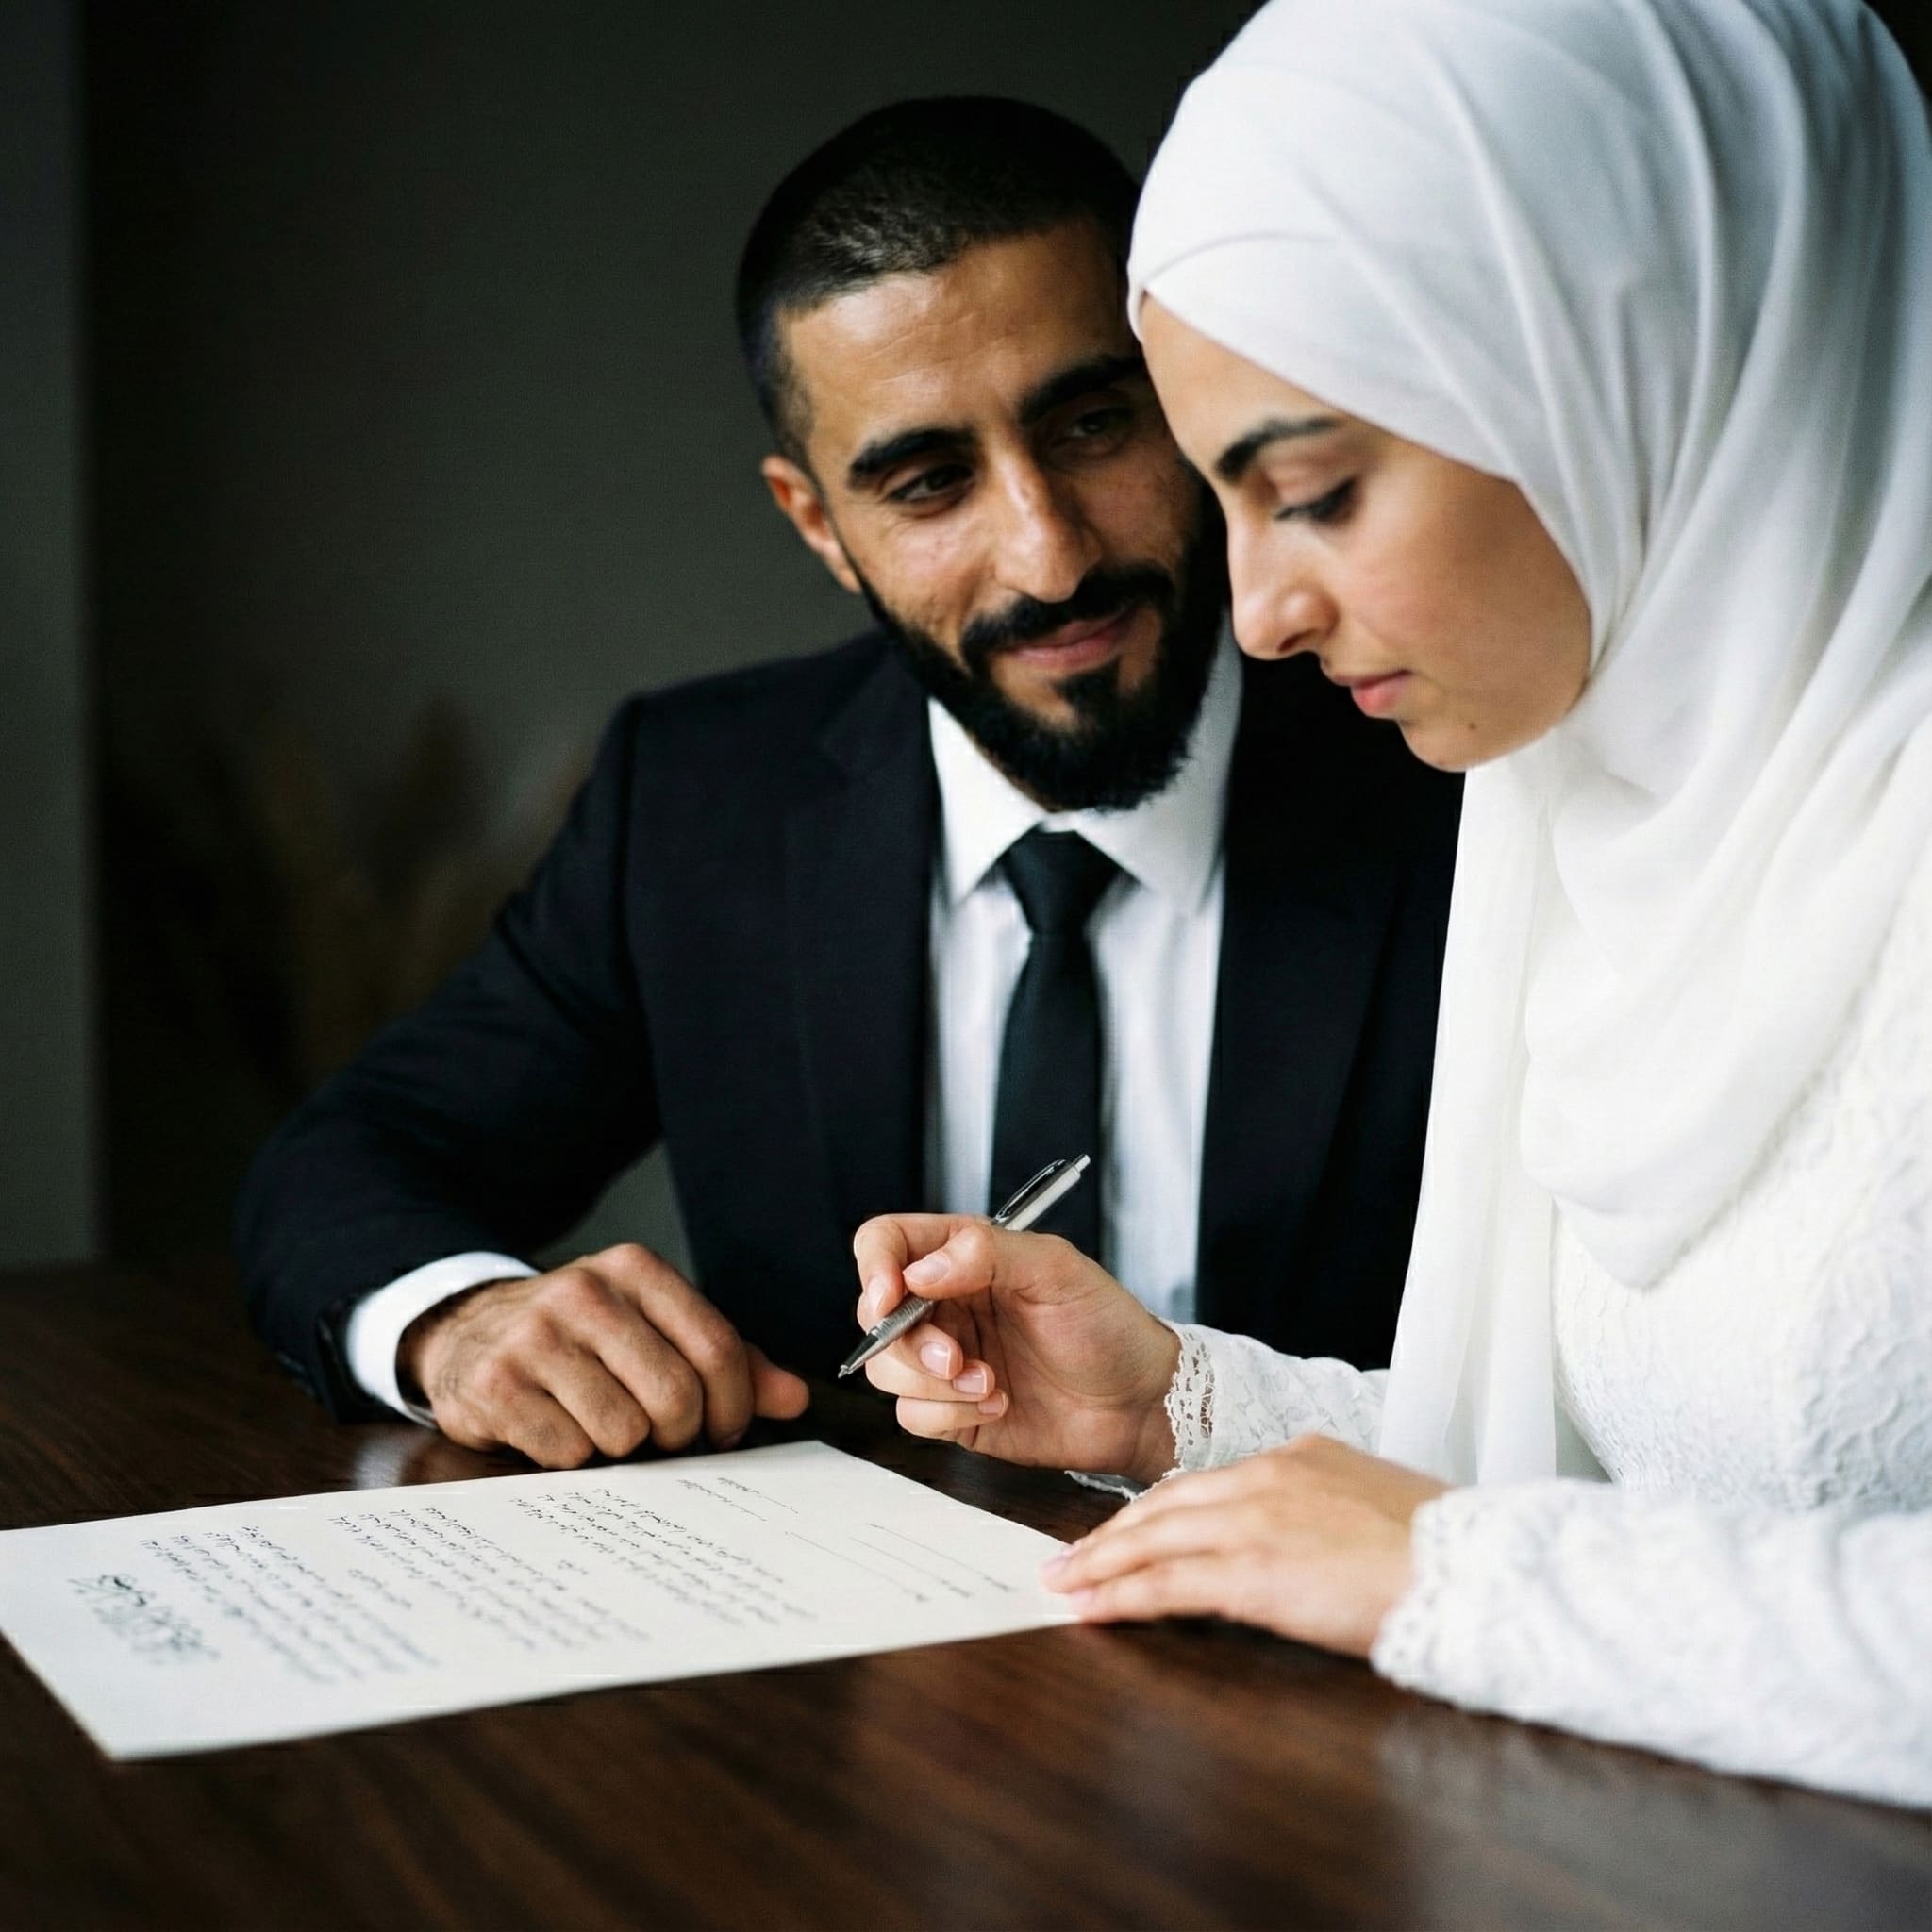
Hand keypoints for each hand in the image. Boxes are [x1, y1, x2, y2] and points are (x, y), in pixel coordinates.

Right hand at [399, 1243, 809, 1467]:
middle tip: (663, 1437)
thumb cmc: (582, 1339)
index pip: (716, 1348)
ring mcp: (533, 1336)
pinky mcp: (494, 1384)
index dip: (733, 1405)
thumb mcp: (653, 1328)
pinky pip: (568, 1452)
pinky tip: (556, 1428)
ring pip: (622, 1430)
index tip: (725, 1431)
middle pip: (675, 1395)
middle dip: (680, 1434)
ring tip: (602, 1423)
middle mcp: (583, 1292)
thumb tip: (793, 1397)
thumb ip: (727, 1359)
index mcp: (634, 1270)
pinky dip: (572, 1457)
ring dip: (621, 1447)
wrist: (469, 1334)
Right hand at [851, 1214, 1180, 1482]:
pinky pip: (913, 1415)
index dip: (874, 1266)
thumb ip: (987, 1252)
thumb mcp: (1056, 1270)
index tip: (889, 1295)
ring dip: (933, 1384)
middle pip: (875, 1316)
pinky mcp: (952, 1411)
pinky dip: (950, 1415)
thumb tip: (919, 1269)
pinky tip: (997, 1405)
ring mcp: (946, 1360)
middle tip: (955, 1358)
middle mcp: (946, 1306)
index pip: (887, 1243)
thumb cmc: (1108, 1326)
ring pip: (886, 1369)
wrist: (1139, 1403)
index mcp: (963, 1258)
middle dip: (908, 1342)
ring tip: (989, 1383)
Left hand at [1041, 1435, 1448, 1656]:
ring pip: (1154, 1539)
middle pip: (1166, 1504)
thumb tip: (1304, 1536)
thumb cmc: (1444, 1550)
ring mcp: (1256, 1521)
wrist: (1474, 1567)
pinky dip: (1122, 1597)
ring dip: (1101, 1565)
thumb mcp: (1375, 1504)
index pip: (1206, 1482)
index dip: (1157, 1511)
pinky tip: (1092, 1610)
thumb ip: (1325, 1508)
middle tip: (1069, 1558)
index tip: (1126, 1529)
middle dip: (1111, 1534)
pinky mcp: (1253, 1572)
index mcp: (1300, 1454)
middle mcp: (1268, 1476)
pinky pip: (1168, 1585)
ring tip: (1064, 1585)